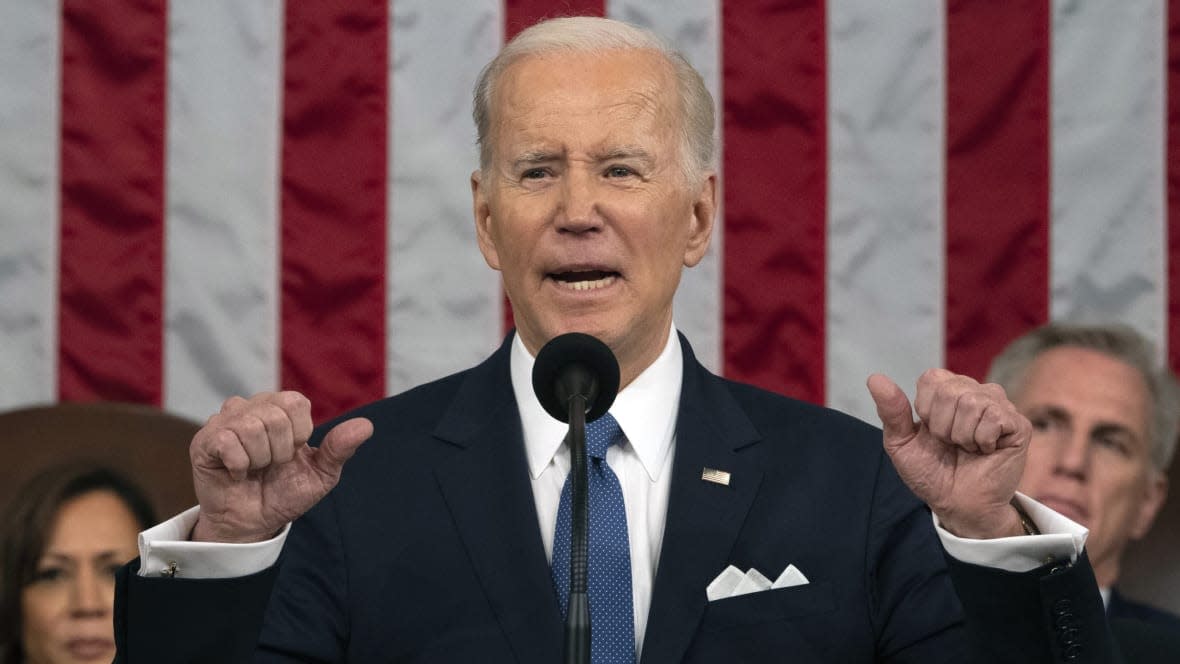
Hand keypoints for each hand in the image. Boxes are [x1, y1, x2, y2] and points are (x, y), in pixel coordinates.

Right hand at [188, 391, 372, 542]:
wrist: (255, 523)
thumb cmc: (286, 493)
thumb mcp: (321, 474)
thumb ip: (340, 448)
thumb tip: (367, 426)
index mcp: (280, 407)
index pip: (296, 403)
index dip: (299, 434)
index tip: (292, 454)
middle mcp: (251, 407)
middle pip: (276, 416)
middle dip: (280, 451)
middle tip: (271, 466)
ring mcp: (225, 421)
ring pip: (252, 427)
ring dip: (259, 459)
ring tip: (253, 469)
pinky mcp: (204, 440)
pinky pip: (227, 441)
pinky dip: (239, 464)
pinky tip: (236, 473)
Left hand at [867, 369, 1029, 538]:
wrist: (957, 504)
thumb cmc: (931, 472)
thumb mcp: (901, 443)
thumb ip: (891, 411)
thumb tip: (874, 379)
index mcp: (947, 390)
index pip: (931, 378)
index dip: (925, 409)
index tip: (930, 432)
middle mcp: (975, 391)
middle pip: (950, 391)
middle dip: (942, 426)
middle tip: (950, 444)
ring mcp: (1000, 406)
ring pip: (972, 403)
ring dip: (962, 436)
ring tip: (967, 448)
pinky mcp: (1018, 425)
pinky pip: (994, 419)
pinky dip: (982, 441)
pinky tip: (986, 450)